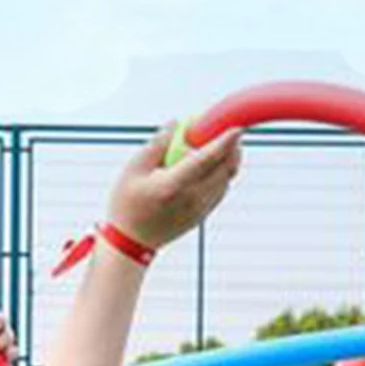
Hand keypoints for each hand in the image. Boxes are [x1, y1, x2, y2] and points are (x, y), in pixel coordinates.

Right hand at [107, 124, 242, 248]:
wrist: (132, 242)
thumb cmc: (127, 203)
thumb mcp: (134, 168)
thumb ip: (157, 144)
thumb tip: (176, 123)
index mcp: (174, 185)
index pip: (207, 159)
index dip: (225, 142)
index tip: (237, 128)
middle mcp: (192, 199)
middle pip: (224, 169)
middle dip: (232, 148)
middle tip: (230, 131)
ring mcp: (199, 210)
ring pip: (225, 181)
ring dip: (228, 161)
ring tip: (220, 145)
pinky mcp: (202, 216)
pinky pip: (220, 191)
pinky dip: (222, 175)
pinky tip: (214, 165)